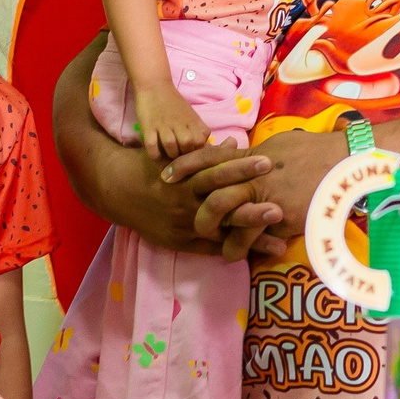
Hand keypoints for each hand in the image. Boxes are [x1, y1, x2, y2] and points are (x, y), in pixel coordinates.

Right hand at [133, 82, 211, 160]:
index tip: (190, 151)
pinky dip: (155, 154)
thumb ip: (198, 129)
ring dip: (169, 154)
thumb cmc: (173, 103)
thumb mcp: (191, 114)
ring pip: (171, 146)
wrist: (154, 85)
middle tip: (178, 154)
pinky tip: (156, 154)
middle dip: (183, 154)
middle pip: (187, 144)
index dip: (196, 150)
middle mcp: (178, 123)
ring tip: (167, 153)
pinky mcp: (148, 127)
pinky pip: (152, 146)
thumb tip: (203, 149)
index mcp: (191, 120)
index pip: (201, 141)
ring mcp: (162, 125)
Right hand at [153, 141, 285, 254]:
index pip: (218, 172)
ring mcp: (184, 225)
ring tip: (280, 246)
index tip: (268, 162)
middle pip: (224, 206)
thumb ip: (206, 153)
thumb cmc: (151, 167)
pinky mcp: (180, 242)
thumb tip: (235, 143)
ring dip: (250, 240)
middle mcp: (187, 203)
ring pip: (221, 233)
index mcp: (187, 178)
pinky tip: (254, 256)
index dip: (243, 168)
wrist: (118, 190)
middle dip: (253, 209)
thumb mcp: (175, 156)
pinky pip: (208, 249)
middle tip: (281, 209)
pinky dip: (230, 251)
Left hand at [180, 127, 346, 259]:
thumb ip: (260, 155)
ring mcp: (265, 194)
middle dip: (192, 200)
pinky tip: (233, 256)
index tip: (168, 174)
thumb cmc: (320, 152)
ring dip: (213, 228)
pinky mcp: (279, 216)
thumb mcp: (283, 146)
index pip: (211, 157)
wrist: (348, 164)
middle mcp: (254, 173)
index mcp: (254, 155)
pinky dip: (239, 247)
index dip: (186, 165)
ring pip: (225, 211)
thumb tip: (246, 157)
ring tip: (207, 241)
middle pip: (211, 186)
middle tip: (180, 211)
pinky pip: (250, 234)